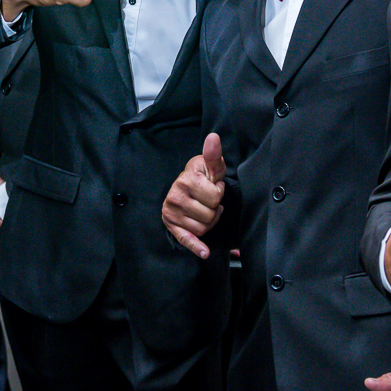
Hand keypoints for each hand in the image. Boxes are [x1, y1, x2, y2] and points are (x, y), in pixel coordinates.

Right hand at [162, 133, 224, 258]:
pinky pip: (186, 239)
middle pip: (210, 215)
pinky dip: (195, 247)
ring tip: (203, 209)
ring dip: (209, 222)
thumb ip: (214, 155)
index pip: (215, 197)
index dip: (219, 193)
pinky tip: (204, 252)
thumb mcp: (211, 166)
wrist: (186, 186)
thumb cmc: (202, 177)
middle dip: (214, 209)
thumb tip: (214, 137)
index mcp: (186, 179)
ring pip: (204, 228)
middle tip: (208, 200)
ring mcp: (171, 212)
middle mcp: (175, 196)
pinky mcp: (171, 225)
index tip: (213, 186)